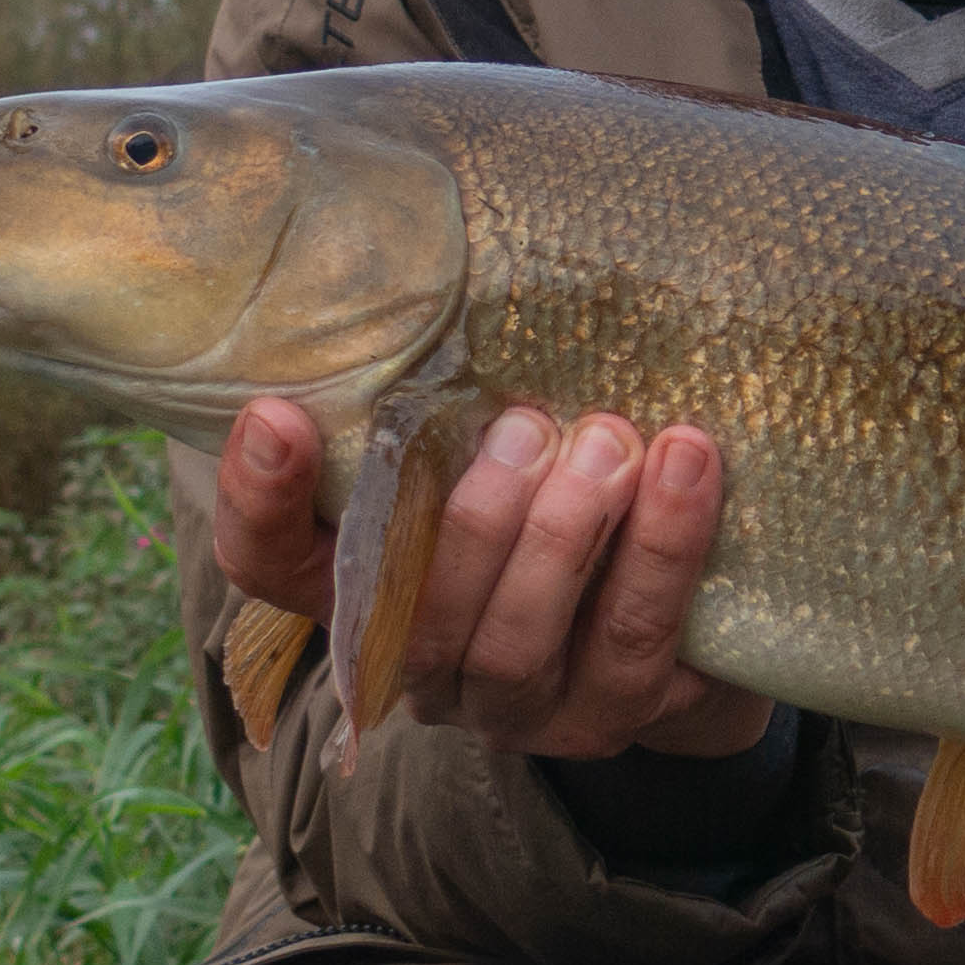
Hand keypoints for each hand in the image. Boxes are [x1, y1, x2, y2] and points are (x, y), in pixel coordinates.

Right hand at [211, 396, 773, 760]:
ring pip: (516, 643)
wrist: (704, 611)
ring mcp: (519, 706)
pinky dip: (661, 550)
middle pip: (413, 619)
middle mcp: (426, 664)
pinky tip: (685, 466)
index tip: (277, 415)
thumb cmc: (570, 492)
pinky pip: (631, 640)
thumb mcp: (500, 442)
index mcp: (366, 588)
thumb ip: (454, 391)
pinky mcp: (618, 716)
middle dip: (474, 522)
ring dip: (564, 538)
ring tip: (611, 444)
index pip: (273, 564)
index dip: (261, 502)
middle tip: (528, 428)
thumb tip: (442, 249)